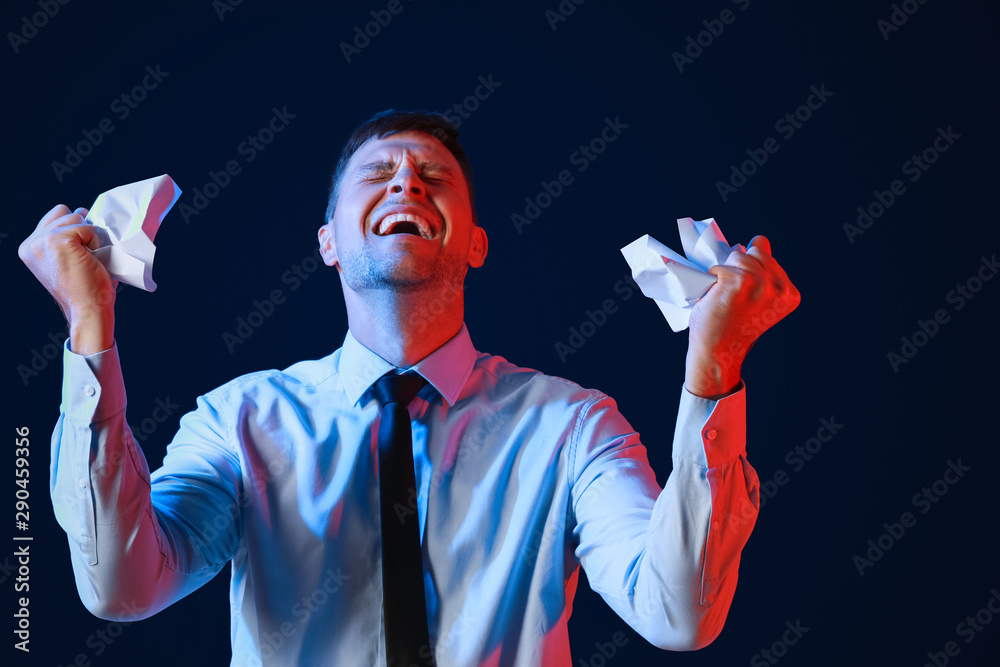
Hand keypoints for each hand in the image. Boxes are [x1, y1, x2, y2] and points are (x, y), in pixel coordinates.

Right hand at [19, 205, 116, 354]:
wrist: (88, 309)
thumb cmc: (86, 289)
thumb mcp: (68, 259)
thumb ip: (67, 238)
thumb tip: (82, 212)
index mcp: (30, 248)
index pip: (54, 217)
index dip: (74, 227)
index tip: (81, 248)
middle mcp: (31, 243)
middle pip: (64, 212)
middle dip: (82, 229)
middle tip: (87, 255)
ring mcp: (42, 240)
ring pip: (76, 217)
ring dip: (90, 236)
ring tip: (88, 258)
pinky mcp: (58, 240)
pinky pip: (87, 226)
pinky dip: (95, 241)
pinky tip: (91, 259)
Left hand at [684, 235, 799, 397]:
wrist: (719, 352)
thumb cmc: (733, 327)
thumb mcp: (759, 300)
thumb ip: (764, 273)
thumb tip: (758, 241)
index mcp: (789, 293)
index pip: (767, 254)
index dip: (750, 268)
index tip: (745, 292)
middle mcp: (779, 287)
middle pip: (753, 250)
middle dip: (739, 267)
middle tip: (733, 296)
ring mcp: (759, 283)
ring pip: (736, 256)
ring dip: (724, 273)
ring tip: (724, 297)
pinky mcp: (737, 281)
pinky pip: (719, 266)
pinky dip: (711, 278)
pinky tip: (716, 297)